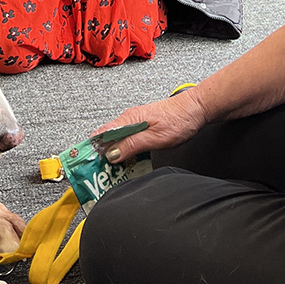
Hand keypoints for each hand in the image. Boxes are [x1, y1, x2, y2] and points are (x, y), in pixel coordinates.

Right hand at [90, 87, 204, 162]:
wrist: (197, 109)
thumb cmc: (180, 119)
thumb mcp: (155, 138)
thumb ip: (132, 145)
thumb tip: (112, 154)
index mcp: (128, 119)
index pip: (100, 134)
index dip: (92, 150)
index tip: (88, 164)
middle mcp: (128, 119)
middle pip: (106, 139)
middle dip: (101, 156)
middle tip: (101, 174)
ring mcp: (135, 122)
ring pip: (116, 140)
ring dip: (114, 155)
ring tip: (113, 172)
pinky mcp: (142, 127)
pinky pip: (126, 140)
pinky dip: (124, 151)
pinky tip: (128, 162)